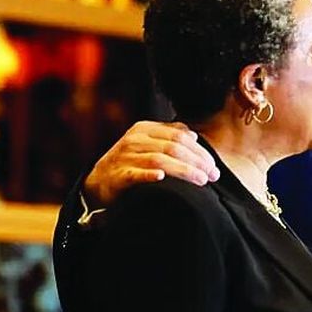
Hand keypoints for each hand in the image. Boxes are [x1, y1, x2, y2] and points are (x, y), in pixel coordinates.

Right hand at [83, 121, 217, 205]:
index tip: (214, 166)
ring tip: (201, 180)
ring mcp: (124, 157)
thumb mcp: (148, 144)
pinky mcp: (116, 176)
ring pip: (159, 159)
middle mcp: (134, 140)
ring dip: (183, 170)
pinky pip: (134, 174)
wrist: (98, 182)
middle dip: (197, 162)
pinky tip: (162, 178)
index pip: (180, 136)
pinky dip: (149, 175)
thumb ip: (169, 137)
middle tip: (212, 175)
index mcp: (144, 129)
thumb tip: (193, 136)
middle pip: (173, 147)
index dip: (200, 151)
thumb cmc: (129, 163)